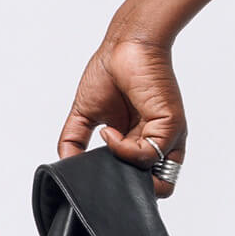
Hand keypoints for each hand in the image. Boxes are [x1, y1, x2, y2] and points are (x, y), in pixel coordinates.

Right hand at [58, 31, 187, 197]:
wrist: (124, 46)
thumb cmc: (110, 73)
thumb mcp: (85, 115)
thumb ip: (73, 141)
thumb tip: (65, 166)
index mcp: (139, 142)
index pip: (140, 182)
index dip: (123, 188)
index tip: (98, 178)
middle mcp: (155, 143)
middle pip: (153, 189)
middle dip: (128, 189)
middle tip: (105, 173)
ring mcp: (165, 136)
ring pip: (156, 180)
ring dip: (123, 169)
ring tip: (105, 142)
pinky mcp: (170, 125)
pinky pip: (149, 154)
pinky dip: (123, 149)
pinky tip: (108, 132)